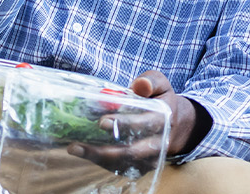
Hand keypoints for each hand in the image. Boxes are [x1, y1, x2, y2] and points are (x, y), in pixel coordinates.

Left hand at [66, 71, 196, 171]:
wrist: (175, 123)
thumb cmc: (160, 99)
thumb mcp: (159, 84)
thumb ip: (150, 81)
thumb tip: (139, 85)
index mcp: (163, 119)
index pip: (145, 124)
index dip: (125, 124)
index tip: (102, 122)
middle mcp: (159, 142)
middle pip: (133, 151)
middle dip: (106, 149)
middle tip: (79, 143)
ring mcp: (151, 158)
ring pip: (124, 163)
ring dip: (98, 158)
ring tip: (74, 149)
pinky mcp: (142, 167)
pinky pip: (122, 169)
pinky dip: (102, 163)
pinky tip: (84, 153)